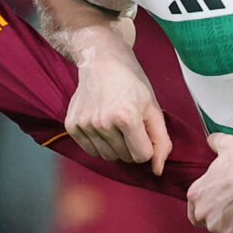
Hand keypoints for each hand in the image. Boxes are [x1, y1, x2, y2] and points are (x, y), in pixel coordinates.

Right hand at [62, 28, 170, 173]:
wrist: (101, 60)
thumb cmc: (131, 82)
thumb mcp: (152, 107)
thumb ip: (161, 141)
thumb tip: (158, 171)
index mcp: (126, 117)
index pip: (142, 156)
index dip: (147, 144)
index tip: (143, 127)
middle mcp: (102, 123)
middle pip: (124, 158)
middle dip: (131, 145)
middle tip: (128, 121)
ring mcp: (85, 125)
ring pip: (107, 157)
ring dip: (115, 146)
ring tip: (114, 122)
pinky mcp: (72, 126)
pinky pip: (91, 151)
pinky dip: (99, 143)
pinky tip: (101, 124)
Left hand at [186, 134, 232, 232]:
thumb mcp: (228, 146)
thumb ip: (215, 143)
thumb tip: (211, 139)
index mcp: (196, 195)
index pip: (194, 212)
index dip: (206, 209)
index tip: (218, 206)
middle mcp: (203, 213)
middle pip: (208, 223)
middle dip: (219, 218)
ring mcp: (219, 227)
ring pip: (223, 232)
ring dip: (232, 226)